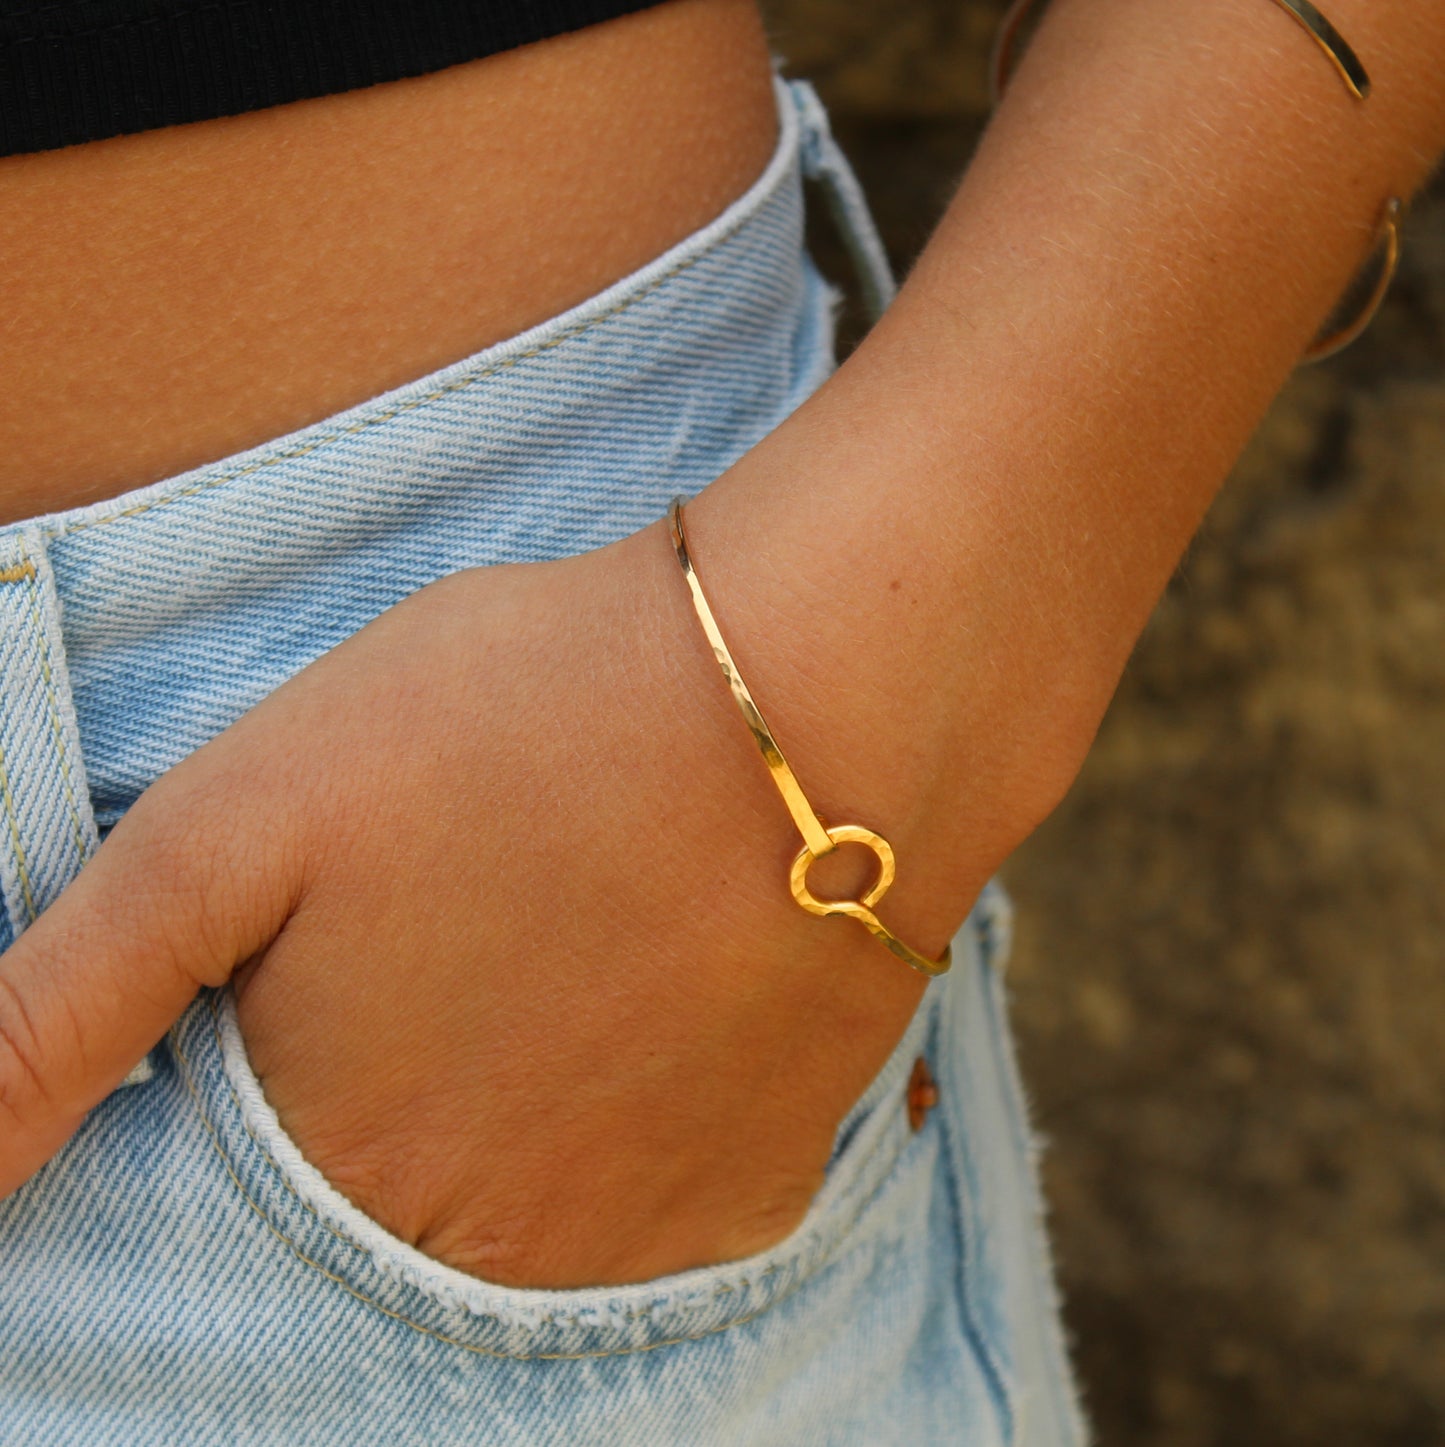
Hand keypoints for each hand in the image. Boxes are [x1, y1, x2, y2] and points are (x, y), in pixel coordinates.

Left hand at [0, 516, 936, 1286]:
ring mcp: (641, 1238)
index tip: (369, 946)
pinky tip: (663, 994)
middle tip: (488, 928)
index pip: (261, 1167)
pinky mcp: (765, 1184)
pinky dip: (646, 1109)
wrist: (813, 698)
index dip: (300, 1036)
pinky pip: (666, 1196)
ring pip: (535, 1196)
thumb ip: (56, 1008)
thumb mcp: (236, 825)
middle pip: (403, 1191)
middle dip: (417, 1066)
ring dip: (531, 1089)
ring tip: (573, 944)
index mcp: (338, 1163)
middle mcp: (485, 1248)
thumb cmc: (516, 723)